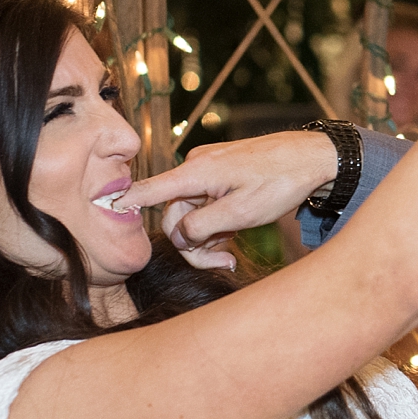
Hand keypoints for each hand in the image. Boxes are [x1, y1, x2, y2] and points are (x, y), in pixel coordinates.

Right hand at [117, 131, 338, 270]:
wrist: (314, 158)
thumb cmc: (281, 182)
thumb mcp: (241, 214)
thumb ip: (202, 227)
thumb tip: (178, 236)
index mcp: (196, 173)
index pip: (150, 190)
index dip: (125, 201)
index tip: (102, 204)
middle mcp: (196, 168)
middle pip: (174, 215)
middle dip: (193, 243)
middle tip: (224, 260)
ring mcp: (208, 171)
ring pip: (191, 214)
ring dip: (207, 236)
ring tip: (235, 245)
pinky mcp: (220, 175)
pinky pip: (205, 205)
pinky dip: (216, 223)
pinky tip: (236, 231)